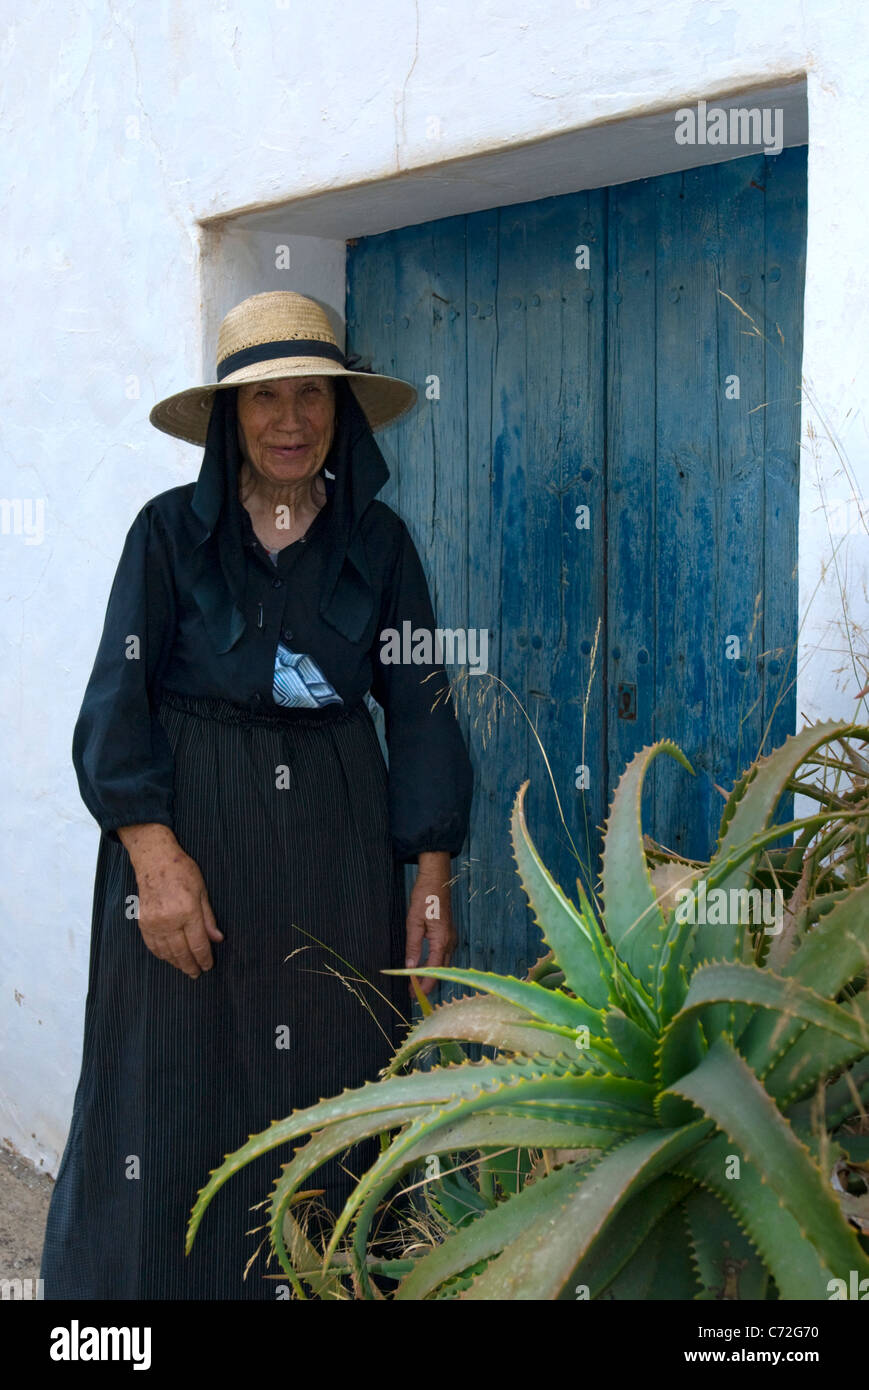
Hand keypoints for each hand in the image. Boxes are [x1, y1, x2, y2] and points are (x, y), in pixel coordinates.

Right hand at [118, 824, 222, 978]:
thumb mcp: (202, 891)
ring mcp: (154, 923)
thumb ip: (208, 918)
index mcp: (188, 911)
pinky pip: (153, 945)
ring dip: (176, 963)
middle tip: (197, 973)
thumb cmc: (182, 871)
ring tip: (185, 968)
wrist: (154, 860)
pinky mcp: (143, 922)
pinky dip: (162, 955)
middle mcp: (170, 920)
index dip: (204, 958)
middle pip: (182, 952)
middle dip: (191, 965)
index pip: (198, 944)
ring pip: (166, 952)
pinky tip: (168, 958)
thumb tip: (217, 939)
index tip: (208, 966)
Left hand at [404, 851, 455, 997]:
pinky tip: (424, 966)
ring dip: (431, 975)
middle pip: (441, 971)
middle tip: (412, 992)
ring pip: (443, 964)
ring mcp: (452, 938)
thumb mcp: (414, 922)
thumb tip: (410, 967)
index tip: (412, 993)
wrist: (436, 880)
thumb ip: (413, 946)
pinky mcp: (450, 934)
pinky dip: (434, 965)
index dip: (423, 984)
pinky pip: (444, 955)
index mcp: (442, 941)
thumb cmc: (425, 898)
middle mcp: (450, 942)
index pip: (434, 971)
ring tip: (416, 982)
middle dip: (428, 984)